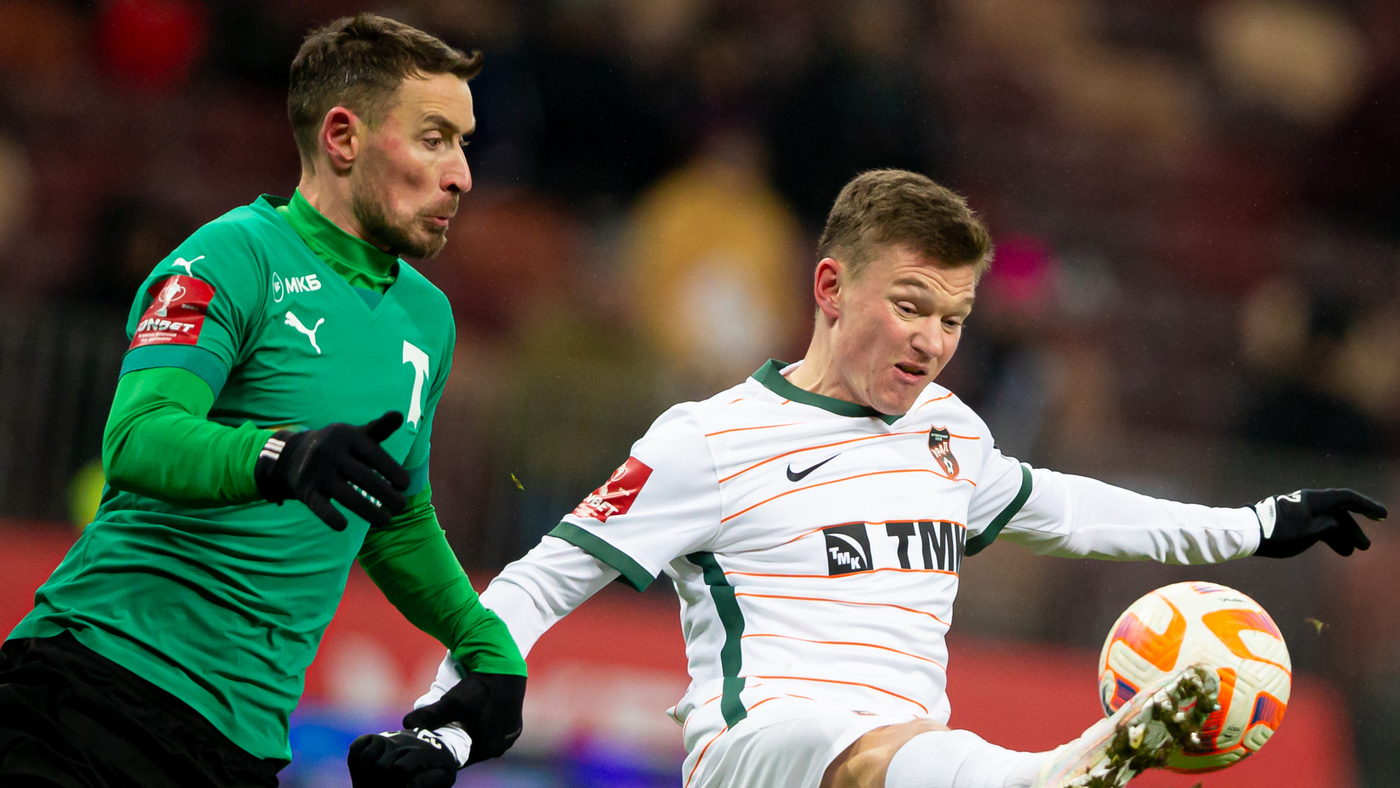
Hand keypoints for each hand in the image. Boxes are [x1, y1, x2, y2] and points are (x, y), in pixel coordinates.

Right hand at [254, 411, 409, 529]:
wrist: (293, 454)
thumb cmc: (339, 446)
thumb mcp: (357, 434)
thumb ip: (380, 428)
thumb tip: (399, 415)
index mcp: (347, 436)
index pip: (374, 455)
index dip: (392, 470)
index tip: (406, 485)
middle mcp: (331, 453)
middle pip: (363, 477)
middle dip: (386, 494)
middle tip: (402, 506)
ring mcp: (317, 472)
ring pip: (346, 495)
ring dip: (369, 511)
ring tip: (386, 520)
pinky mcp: (305, 491)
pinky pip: (320, 507)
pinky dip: (330, 517)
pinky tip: (343, 527)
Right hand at [348, 728, 459, 787]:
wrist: (434, 745)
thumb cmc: (437, 766)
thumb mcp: (442, 776)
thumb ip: (429, 782)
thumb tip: (410, 785)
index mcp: (421, 752)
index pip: (399, 769)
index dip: (396, 785)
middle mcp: (402, 742)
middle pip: (380, 767)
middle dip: (377, 785)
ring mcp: (387, 738)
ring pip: (366, 758)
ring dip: (364, 777)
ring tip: (368, 786)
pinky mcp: (376, 737)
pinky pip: (357, 746)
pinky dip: (354, 762)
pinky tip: (362, 773)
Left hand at [403, 670, 525, 765]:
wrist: (505, 668)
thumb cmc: (479, 688)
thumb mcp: (451, 702)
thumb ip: (428, 716)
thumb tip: (406, 724)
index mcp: (485, 748)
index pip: (458, 758)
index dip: (446, 750)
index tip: (435, 739)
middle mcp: (499, 748)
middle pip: (471, 751)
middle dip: (458, 743)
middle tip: (445, 729)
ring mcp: (508, 739)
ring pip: (483, 743)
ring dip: (472, 736)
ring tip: (460, 721)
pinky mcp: (515, 728)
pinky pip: (495, 735)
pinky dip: (485, 729)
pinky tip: (477, 717)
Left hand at [1252, 488, 1386, 557]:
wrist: (1247, 533)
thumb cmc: (1276, 533)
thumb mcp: (1308, 532)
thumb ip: (1328, 527)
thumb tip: (1336, 525)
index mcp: (1312, 499)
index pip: (1346, 498)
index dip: (1367, 506)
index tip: (1383, 515)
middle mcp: (1308, 502)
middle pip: (1338, 511)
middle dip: (1354, 528)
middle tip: (1366, 546)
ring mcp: (1300, 511)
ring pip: (1327, 521)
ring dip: (1341, 535)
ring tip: (1353, 551)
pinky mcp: (1292, 520)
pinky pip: (1316, 526)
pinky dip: (1328, 537)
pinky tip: (1339, 549)